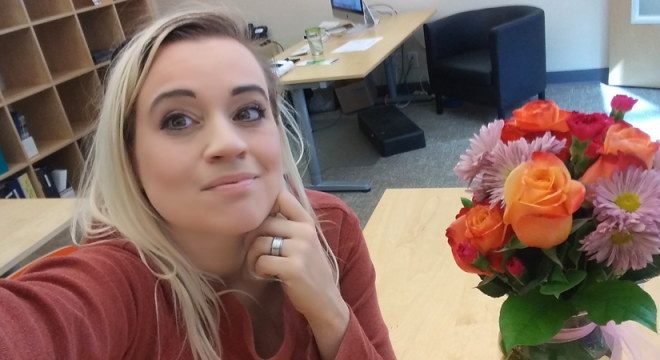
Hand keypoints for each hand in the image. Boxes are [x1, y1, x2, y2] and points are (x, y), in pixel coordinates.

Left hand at [245, 190, 348, 326]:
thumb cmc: (309, 271)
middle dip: (252, 240)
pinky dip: (258, 270)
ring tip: (261, 266)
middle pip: (263, 223)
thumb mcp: (305, 242)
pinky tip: (267, 275)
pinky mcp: (293, 268)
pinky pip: (262, 261)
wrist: (325, 300)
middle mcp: (305, 232)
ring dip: (253, 257)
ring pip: (259, 242)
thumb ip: (288, 225)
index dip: (264, 207)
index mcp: (307, 222)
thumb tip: (258, 211)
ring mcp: (300, 249)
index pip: (282, 197)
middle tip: (255, 254)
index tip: (261, 224)